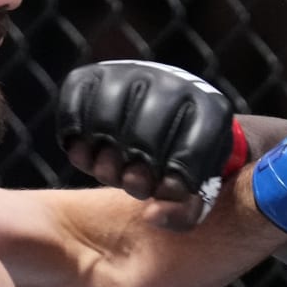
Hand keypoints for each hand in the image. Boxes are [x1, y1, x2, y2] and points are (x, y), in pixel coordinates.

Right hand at [56, 61, 248, 230]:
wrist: (169, 116)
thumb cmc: (183, 162)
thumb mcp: (196, 189)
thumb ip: (182, 213)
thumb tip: (151, 215)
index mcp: (212, 113)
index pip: (189, 157)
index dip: (170, 187)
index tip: (161, 192)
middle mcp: (176, 84)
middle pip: (143, 140)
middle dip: (134, 175)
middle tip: (131, 184)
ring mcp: (136, 72)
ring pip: (105, 121)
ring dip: (103, 160)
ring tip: (110, 172)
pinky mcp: (99, 71)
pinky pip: (73, 103)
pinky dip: (75, 136)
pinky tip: (89, 151)